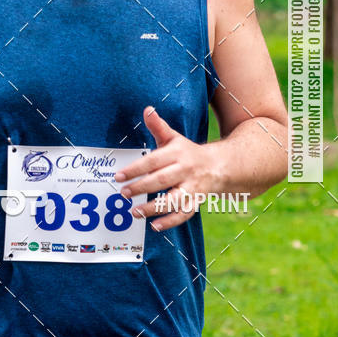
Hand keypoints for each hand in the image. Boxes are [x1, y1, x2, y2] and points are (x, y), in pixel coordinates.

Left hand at [114, 106, 221, 231]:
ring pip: (173, 200)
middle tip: (123, 194)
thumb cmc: (187, 152)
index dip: (135, 169)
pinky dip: (170, 222)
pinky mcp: (196, 202)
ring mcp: (192, 188)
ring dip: (153, 208)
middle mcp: (186, 170)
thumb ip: (158, 126)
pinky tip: (154, 226)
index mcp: (177, 153)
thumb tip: (147, 110)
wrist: (219, 165)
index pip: (153, 161)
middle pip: (161, 181)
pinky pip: (184, 214)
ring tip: (134, 212)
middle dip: (140, 188)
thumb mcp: (173, 138)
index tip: (118, 176)